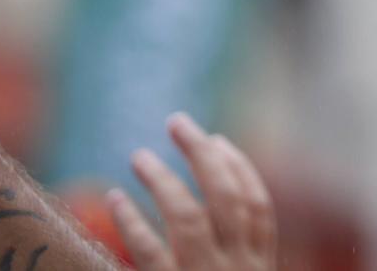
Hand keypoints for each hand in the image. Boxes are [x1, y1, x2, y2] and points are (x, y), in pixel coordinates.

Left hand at [106, 114, 275, 270]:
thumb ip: (232, 259)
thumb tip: (214, 208)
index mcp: (259, 265)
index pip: (257, 205)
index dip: (238, 167)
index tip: (217, 140)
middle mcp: (238, 267)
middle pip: (226, 199)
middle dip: (202, 154)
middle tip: (176, 121)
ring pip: (188, 218)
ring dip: (162, 181)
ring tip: (139, 156)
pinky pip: (149, 251)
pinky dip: (131, 222)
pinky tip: (116, 199)